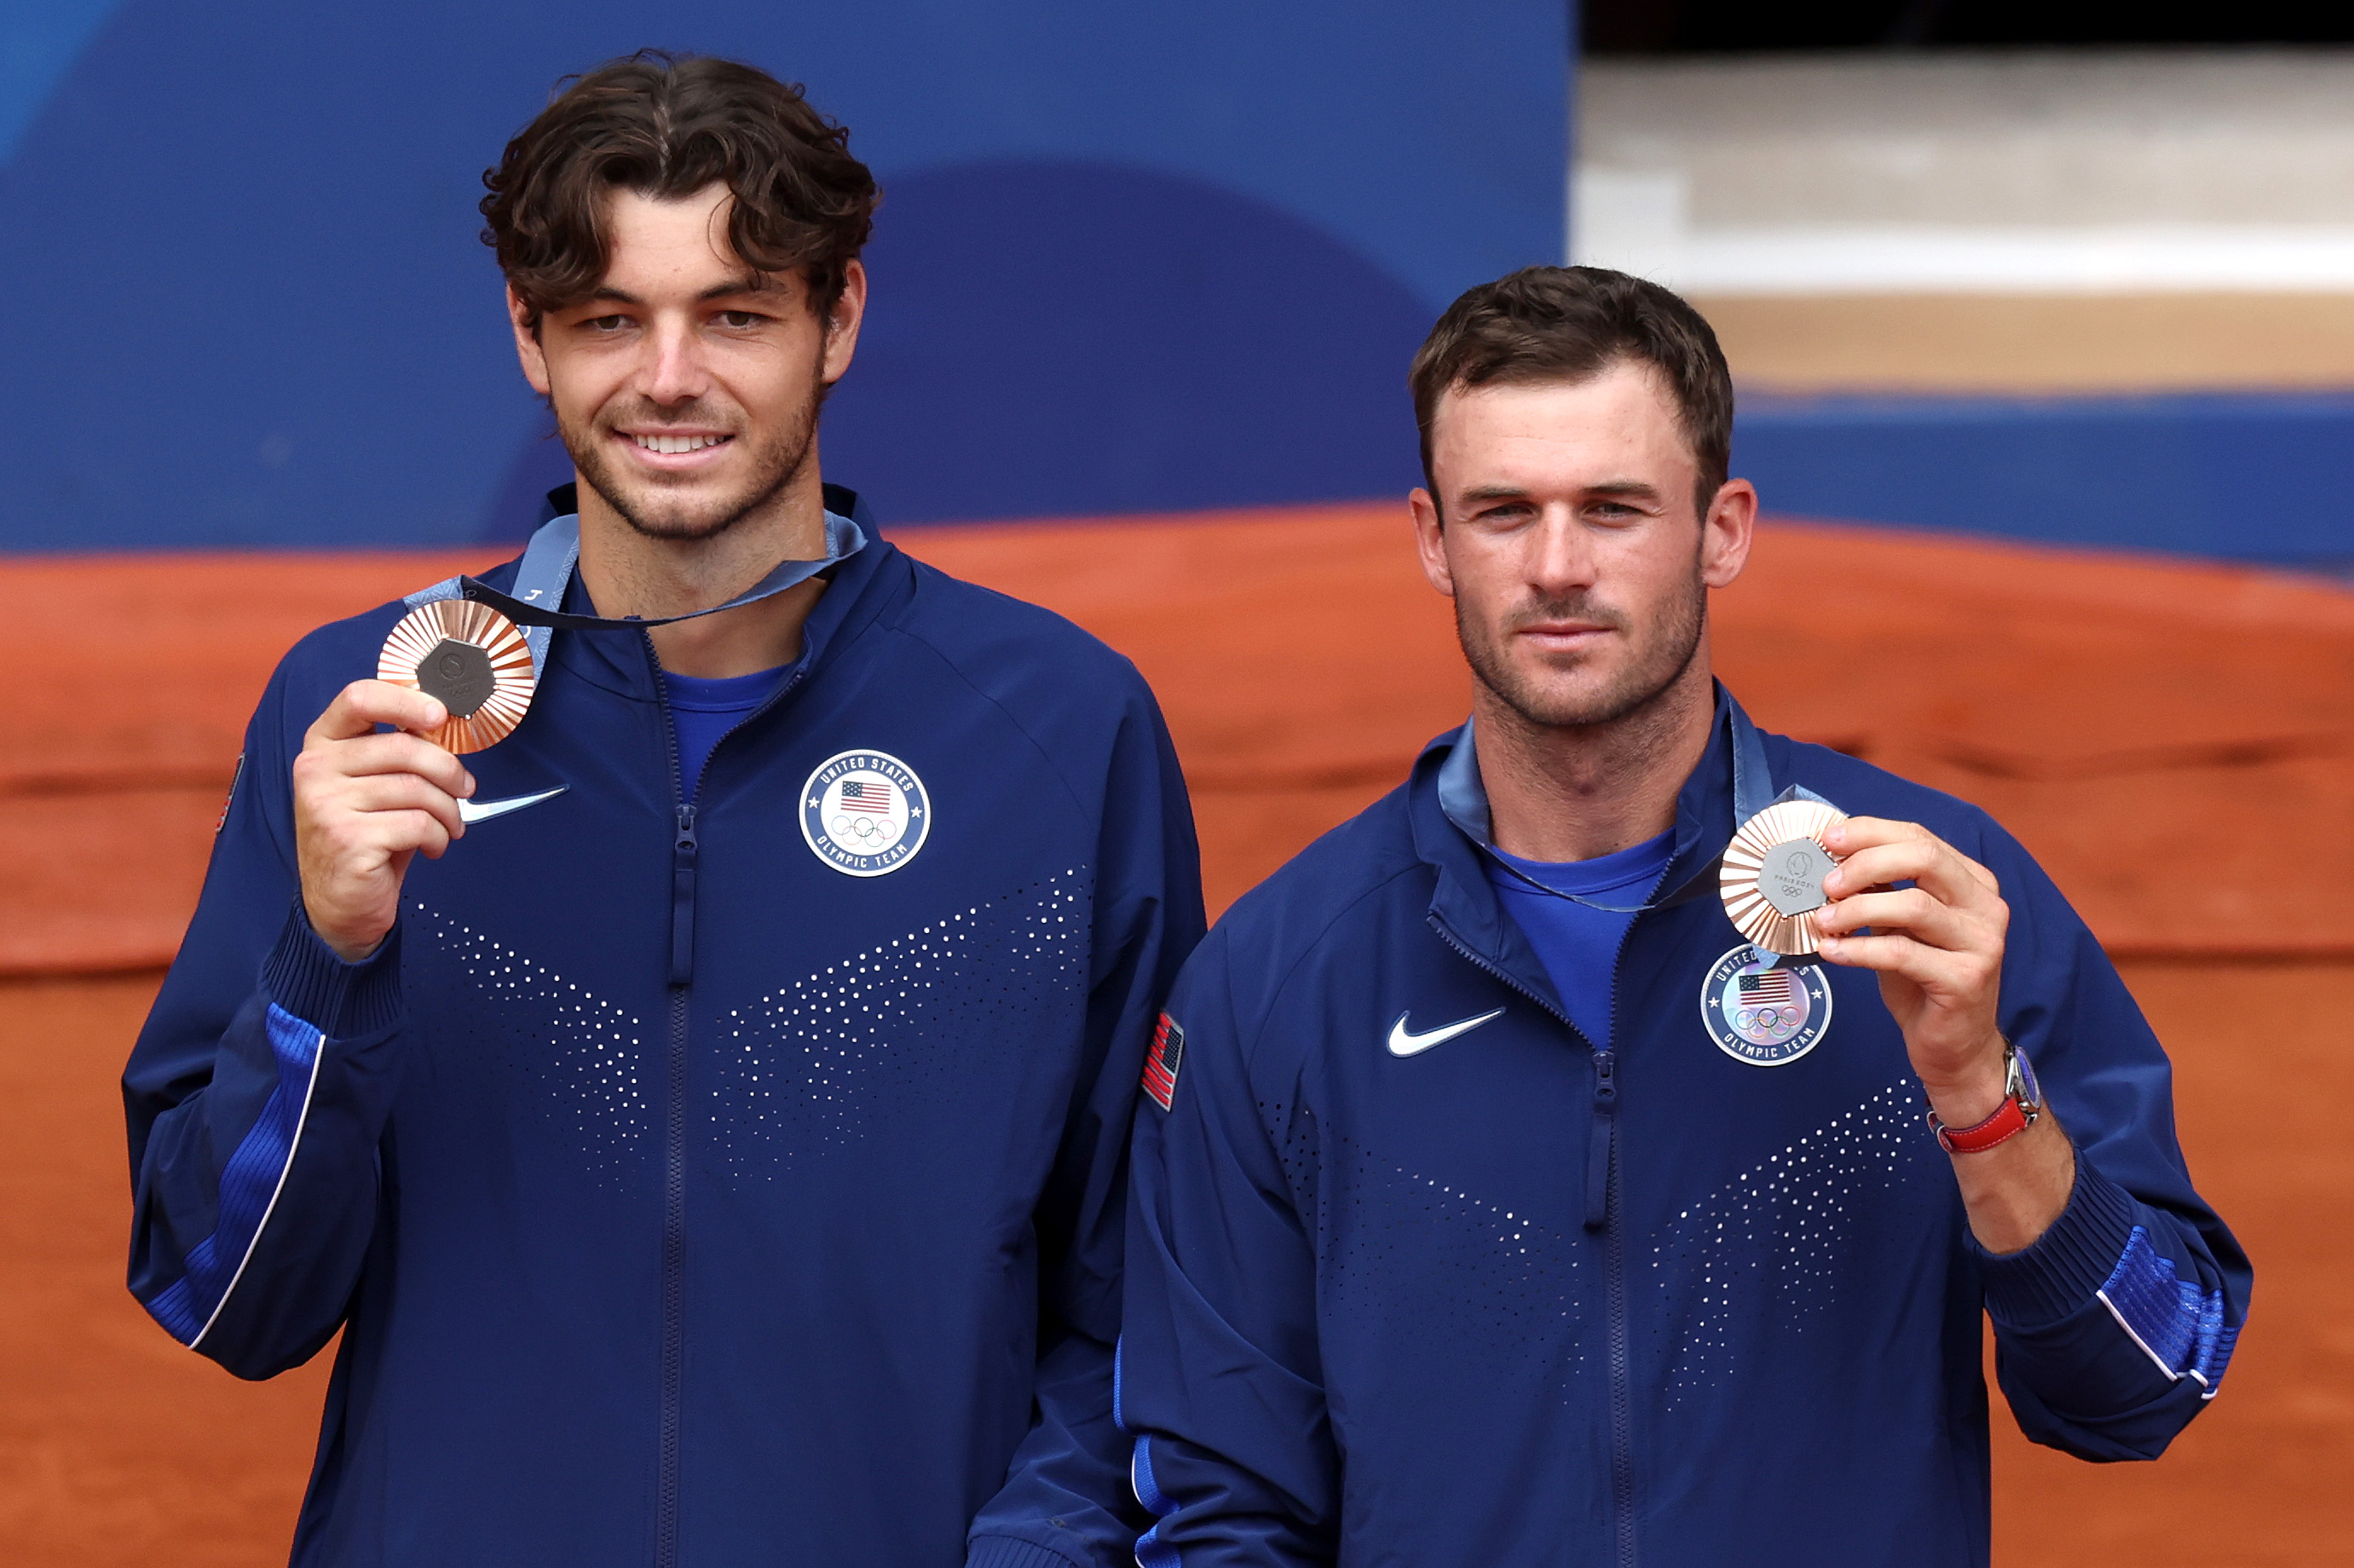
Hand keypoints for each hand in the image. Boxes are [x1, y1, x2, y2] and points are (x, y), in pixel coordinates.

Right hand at [293, 680, 475, 961]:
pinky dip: (438, 836)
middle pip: (404, 747)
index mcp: (322, 744)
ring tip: (449, 826)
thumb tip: (444, 726)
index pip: (359, 698)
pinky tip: (432, 846)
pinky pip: (418, 823)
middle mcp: (315, 769)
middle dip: (449, 770)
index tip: (440, 716)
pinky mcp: (347, 839)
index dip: (405, 699)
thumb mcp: (375, 784)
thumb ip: (397, 751)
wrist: (340, 903)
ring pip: (417, 788)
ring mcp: (326, 805)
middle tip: (464, 789)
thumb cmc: (365, 836)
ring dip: (448, 810)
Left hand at [1813, 817, 2010, 1126]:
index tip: (1828, 838)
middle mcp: (1985, 906)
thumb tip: (1830, 862)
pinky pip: (1901, 953)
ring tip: (1823, 922)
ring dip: (1855, 909)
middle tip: (1826, 883)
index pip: (1920, 837)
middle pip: (1923, 858)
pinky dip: (1858, 949)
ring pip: (1912, 904)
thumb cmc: (1922, 982)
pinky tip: (1832, 952)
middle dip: (1864, 863)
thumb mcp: (1899, 928)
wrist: (1954, 1047)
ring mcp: (1981, 942)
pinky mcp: (1966, 979)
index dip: (1870, 832)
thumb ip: (1880, 893)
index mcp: (1973, 882)